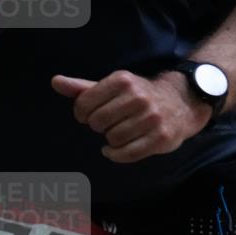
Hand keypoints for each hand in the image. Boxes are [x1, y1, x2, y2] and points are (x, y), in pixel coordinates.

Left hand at [51, 69, 212, 162]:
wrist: (180, 102)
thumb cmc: (139, 95)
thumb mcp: (113, 86)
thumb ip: (82, 87)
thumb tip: (55, 82)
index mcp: (123, 80)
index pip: (84, 104)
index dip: (82, 113)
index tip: (89, 114)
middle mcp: (138, 97)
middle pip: (97, 123)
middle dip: (99, 126)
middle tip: (109, 122)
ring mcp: (152, 118)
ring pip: (112, 139)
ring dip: (111, 140)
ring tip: (120, 131)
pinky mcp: (161, 137)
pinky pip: (128, 154)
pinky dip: (117, 154)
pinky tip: (118, 148)